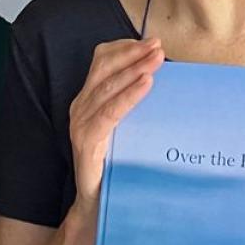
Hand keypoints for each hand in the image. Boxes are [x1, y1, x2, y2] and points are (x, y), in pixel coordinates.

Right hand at [68, 38, 163, 200]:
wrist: (97, 201)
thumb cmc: (116, 163)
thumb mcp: (126, 127)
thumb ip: (134, 104)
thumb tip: (164, 80)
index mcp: (88, 99)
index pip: (102, 61)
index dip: (125, 48)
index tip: (151, 42)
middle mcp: (80, 106)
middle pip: (104, 68)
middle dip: (133, 53)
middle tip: (158, 46)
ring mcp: (81, 122)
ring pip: (108, 86)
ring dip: (135, 69)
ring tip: (156, 60)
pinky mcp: (87, 140)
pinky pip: (110, 112)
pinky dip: (129, 95)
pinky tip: (146, 84)